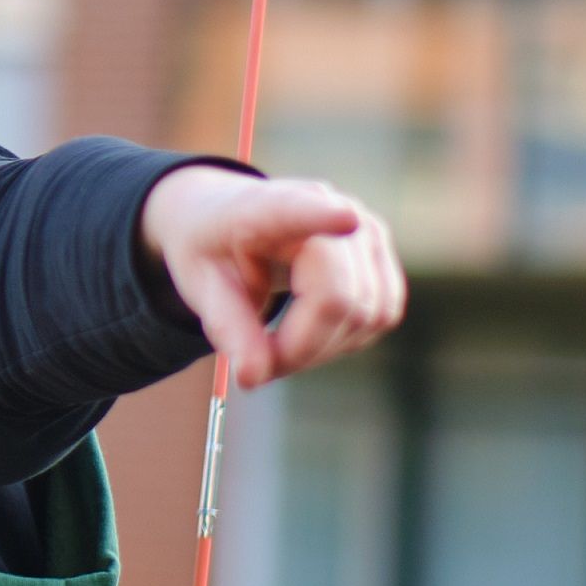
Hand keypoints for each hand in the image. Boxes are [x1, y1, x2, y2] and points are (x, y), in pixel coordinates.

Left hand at [138, 167, 405, 391]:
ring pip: (366, 315)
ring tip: (275, 344)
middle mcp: (329, 207)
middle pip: (339, 300)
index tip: (345, 218)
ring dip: (322, 349)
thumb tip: (253, 378)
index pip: (298, 210)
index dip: (324, 216)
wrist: (231, 220)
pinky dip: (344, 339)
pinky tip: (306, 330)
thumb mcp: (202, 287)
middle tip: (258, 365)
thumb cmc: (214, 250)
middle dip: (301, 349)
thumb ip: (229, 329)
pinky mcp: (383, 256)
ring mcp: (366, 231)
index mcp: (267, 208)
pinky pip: (379, 317)